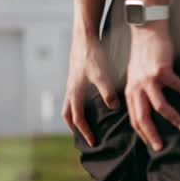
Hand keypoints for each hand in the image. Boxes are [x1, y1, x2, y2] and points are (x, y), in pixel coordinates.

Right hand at [62, 32, 119, 146]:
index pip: (77, 118)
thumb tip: (113, 107)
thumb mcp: (101, 74)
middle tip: (84, 137)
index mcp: (75, 92)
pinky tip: (88, 104)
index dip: (85, 131)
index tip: (93, 141)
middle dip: (74, 128)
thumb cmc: (92, 55)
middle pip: (67, 115)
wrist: (83, 39)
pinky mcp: (75, 79)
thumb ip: (107, 91)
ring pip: (68, 106)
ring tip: (83, 123)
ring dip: (74, 117)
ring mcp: (71, 84)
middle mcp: (70, 90)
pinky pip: (72, 98)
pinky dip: (77, 106)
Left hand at [126, 22, 179, 150]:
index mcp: (130, 92)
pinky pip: (177, 87)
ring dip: (173, 118)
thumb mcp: (135, 78)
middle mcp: (136, 88)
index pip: (134, 118)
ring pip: (159, 106)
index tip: (151, 145)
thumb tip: (148, 109)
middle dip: (151, 134)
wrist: (145, 33)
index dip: (142, 133)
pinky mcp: (161, 70)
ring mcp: (148, 79)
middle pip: (142, 117)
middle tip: (160, 147)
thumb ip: (139, 93)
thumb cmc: (143, 56)